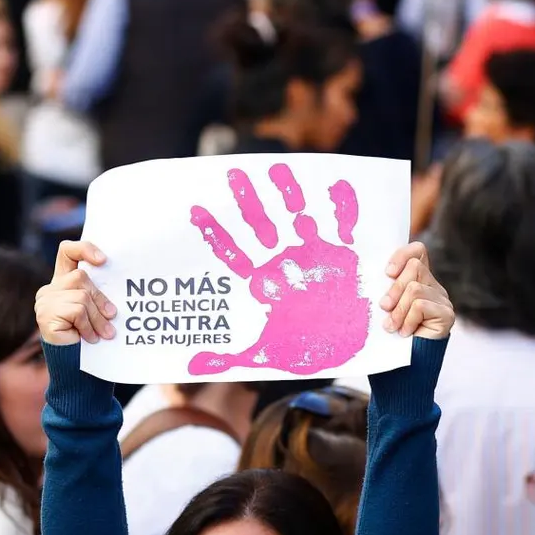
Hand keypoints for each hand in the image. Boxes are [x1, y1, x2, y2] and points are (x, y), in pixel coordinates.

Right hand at [36, 240, 115, 344]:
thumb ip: (97, 295)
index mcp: (62, 283)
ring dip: (97, 317)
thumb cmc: (90, 339)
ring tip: (104, 333)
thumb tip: (115, 292)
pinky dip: (89, 326)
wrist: (76, 369)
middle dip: (100, 299)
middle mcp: (49, 290)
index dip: (84, 249)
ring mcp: (45, 302)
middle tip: (112, 317)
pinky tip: (90, 338)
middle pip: (80, 277)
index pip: (67, 251)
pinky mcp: (45, 316)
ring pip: (82, 296)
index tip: (103, 260)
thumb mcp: (96, 311)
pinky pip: (77, 311)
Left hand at [185, 163, 369, 375]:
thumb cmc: (303, 348)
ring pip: (297, 218)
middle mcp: (285, 261)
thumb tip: (192, 366)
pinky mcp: (343, 256)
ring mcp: (313, 255)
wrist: (342, 349)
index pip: (234, 253)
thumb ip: (228, 359)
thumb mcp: (263, 355)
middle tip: (232, 175)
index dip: (216, 234)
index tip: (196, 211)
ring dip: (289, 194)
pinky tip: (335, 184)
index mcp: (264, 280)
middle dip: (248, 203)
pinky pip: (341, 226)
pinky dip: (341, 207)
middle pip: (262, 227)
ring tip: (279, 168)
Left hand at [380, 242, 453, 339]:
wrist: (405, 367)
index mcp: (418, 280)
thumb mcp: (385, 307)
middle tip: (384, 308)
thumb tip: (375, 274)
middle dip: (394, 289)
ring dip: (398, 310)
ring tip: (392, 326)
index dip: (402, 255)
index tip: (387, 273)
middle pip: (414, 267)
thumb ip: (386, 289)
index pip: (417, 251)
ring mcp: (442, 300)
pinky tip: (405, 333)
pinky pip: (421, 306)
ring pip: (415, 288)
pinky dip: (408, 320)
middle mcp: (433, 286)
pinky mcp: (446, 314)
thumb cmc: (391, 336)